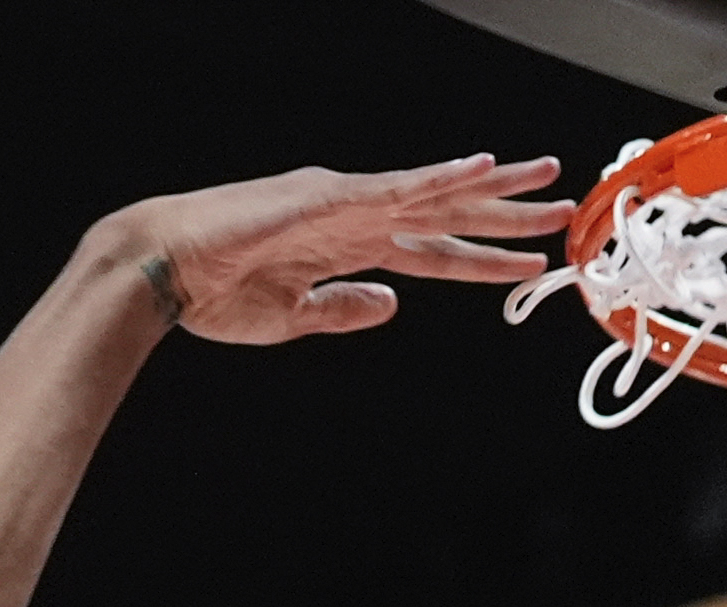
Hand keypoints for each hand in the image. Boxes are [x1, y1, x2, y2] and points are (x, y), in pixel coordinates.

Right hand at [101, 157, 569, 346]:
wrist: (162, 270)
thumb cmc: (213, 294)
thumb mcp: (294, 318)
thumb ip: (344, 310)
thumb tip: (392, 305)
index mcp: (348, 248)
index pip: (432, 254)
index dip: (482, 261)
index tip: (529, 265)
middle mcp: (356, 218)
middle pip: (448, 216)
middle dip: (506, 215)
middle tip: (564, 208)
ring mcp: (345, 202)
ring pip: (437, 192)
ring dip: (494, 189)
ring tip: (546, 180)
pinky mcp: (328, 198)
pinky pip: (397, 188)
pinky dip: (441, 179)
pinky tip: (479, 168)